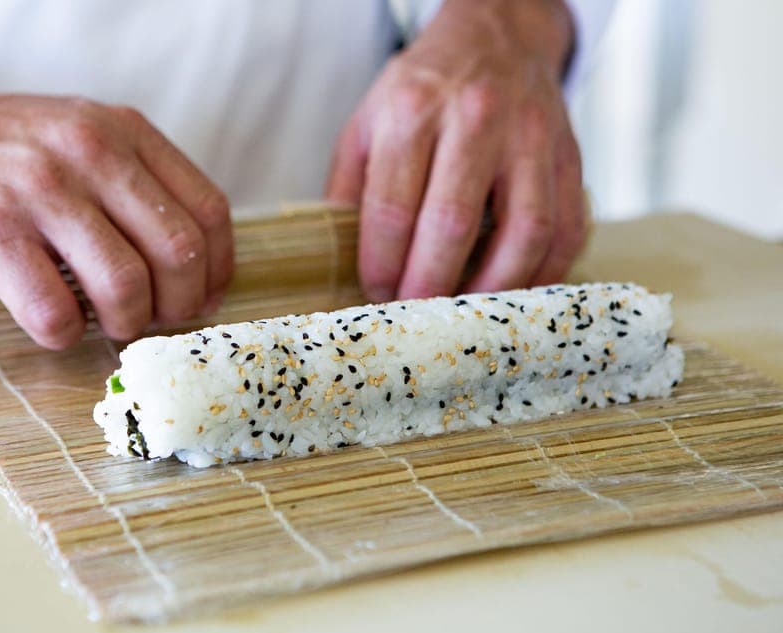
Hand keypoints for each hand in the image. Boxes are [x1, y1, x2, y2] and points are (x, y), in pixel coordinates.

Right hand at [0, 88, 232, 348]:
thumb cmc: (13, 151)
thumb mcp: (89, 135)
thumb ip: (144, 184)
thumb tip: (201, 271)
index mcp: (126, 133)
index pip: (209, 211)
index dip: (218, 269)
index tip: (205, 298)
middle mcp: (91, 154)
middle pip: (178, 255)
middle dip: (179, 306)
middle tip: (156, 318)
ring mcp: (41, 192)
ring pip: (125, 287)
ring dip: (127, 324)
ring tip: (110, 323)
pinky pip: (55, 312)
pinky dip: (66, 334)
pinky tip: (57, 323)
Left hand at [326, 0, 586, 299]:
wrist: (496, 37)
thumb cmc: (424, 90)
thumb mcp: (367, 121)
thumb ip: (350, 187)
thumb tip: (344, 262)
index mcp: (412, 111)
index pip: (392, 208)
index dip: (382, 264)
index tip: (377, 292)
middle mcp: (475, 119)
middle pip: (453, 224)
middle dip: (430, 285)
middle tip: (417, 314)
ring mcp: (529, 137)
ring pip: (524, 231)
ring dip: (494, 288)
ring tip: (467, 313)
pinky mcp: (568, 156)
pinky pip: (567, 227)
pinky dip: (545, 272)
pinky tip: (518, 292)